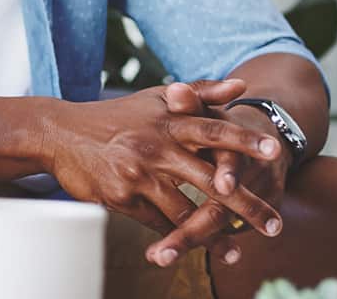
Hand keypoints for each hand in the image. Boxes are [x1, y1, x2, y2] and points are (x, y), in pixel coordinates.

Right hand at [40, 81, 285, 266]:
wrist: (60, 133)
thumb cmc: (116, 116)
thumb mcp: (155, 98)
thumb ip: (201, 92)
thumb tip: (242, 85)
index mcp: (169, 120)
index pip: (214, 129)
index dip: (245, 140)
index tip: (276, 150)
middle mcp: (156, 146)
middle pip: (210, 181)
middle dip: (246, 205)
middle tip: (275, 225)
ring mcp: (139, 174)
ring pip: (186, 211)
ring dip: (215, 235)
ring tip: (237, 251)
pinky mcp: (122, 198)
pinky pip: (158, 223)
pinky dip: (179, 237)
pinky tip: (197, 247)